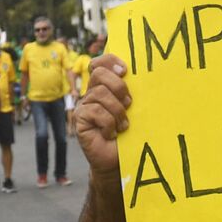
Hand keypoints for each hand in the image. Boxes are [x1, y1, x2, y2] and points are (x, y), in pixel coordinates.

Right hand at [72, 54, 130, 175]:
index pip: (100, 63)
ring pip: (100, 94)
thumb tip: (142, 75)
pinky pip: (96, 112)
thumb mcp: (133, 110)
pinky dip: (109, 124)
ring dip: (117, 111)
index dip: (110, 61)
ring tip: (123, 125)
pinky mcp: (79, 120)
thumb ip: (130, 93)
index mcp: (104, 87)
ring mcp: (84, 106)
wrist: (118, 160)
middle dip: (118, 86)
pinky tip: (112, 134)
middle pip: (99, 74)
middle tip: (128, 104)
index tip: (125, 71)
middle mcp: (91, 93)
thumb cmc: (129, 134)